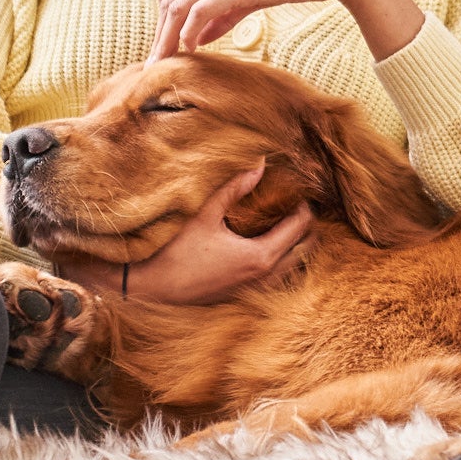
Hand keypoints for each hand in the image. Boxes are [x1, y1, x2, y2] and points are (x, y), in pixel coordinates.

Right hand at [59, 166, 311, 305]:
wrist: (153, 289)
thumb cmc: (177, 253)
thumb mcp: (206, 215)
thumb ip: (234, 189)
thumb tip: (260, 164)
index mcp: (261, 256)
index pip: (301, 227)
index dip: (303, 205)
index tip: (296, 188)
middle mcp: (266, 277)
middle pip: (307, 248)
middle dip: (307, 225)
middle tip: (295, 203)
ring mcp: (258, 290)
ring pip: (296, 266)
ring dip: (297, 243)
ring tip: (285, 221)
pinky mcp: (247, 295)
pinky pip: (281, 277)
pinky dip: (285, 259)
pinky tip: (268, 244)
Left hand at [153, 0, 424, 61]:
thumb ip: (223, 12)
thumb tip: (197, 37)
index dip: (162, 20)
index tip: (161, 46)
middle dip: (158, 32)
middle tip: (154, 62)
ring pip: (177, 6)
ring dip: (166, 38)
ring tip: (163, 63)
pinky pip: (199, 11)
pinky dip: (188, 33)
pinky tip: (188, 50)